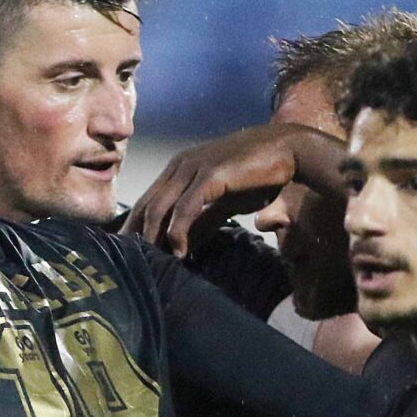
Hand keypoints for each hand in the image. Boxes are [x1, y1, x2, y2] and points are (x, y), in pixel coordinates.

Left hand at [126, 123, 341, 256]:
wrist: (287, 150)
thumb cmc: (257, 175)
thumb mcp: (223, 202)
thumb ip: (203, 221)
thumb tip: (185, 247)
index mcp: (180, 169)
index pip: (147, 201)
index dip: (135, 228)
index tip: (128, 255)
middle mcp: (180, 165)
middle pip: (146, 205)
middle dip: (136, 236)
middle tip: (129, 266)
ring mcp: (193, 168)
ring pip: (160, 207)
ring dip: (154, 238)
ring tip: (152, 264)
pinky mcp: (210, 175)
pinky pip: (186, 207)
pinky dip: (179, 231)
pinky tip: (180, 252)